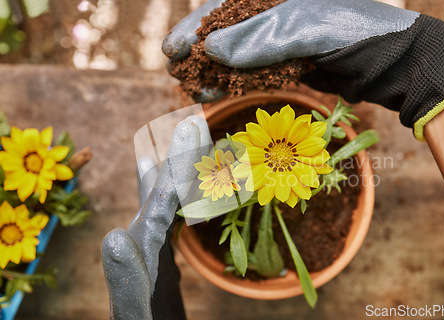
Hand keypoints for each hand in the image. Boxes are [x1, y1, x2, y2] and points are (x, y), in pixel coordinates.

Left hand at [102, 115, 208, 319]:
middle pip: (161, 190)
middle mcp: (143, 243)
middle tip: (191, 118)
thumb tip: (112, 235)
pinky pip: (176, 223)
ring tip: (188, 141)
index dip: (178, 162)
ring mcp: (153, 252)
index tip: (192, 126)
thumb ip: (125, 280)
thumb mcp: (137, 314)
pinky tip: (188, 193)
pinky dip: (187, 200)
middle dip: (177, 155)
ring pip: (168, 201)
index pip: (161, 198)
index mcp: (140, 251)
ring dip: (180, 171)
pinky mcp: (164, 264)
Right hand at [163, 0, 443, 139]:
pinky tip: (219, 93)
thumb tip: (213, 49)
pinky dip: (238, 84)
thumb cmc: (360, 33)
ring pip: (240, 55)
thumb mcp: (311, 29)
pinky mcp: (293, 64)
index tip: (172, 48)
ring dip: (216, 72)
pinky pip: (258, 73)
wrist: (395, 64)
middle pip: (228, 31)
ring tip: (193, 89)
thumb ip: (263, 37)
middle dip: (200, 52)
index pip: (228, 7)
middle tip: (174, 72)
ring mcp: (285, 40)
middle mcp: (278, 13)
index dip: (197, 26)